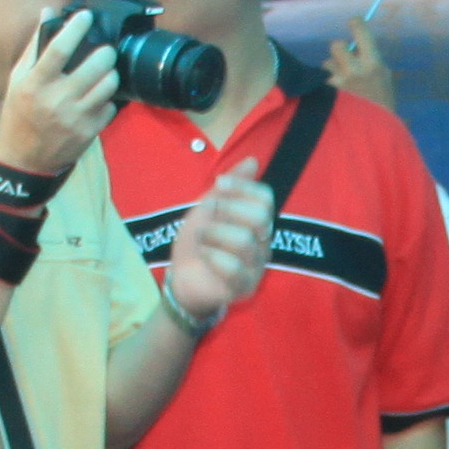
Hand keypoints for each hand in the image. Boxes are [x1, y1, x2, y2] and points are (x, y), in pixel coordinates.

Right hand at [0, 14, 123, 176]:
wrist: (25, 160)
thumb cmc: (20, 114)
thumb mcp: (18, 80)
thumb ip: (34, 46)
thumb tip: (48, 12)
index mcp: (35, 84)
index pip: (58, 49)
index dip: (76, 28)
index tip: (86, 15)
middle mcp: (56, 99)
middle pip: (94, 66)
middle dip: (106, 52)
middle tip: (106, 49)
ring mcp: (76, 117)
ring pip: (108, 85)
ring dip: (111, 74)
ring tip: (106, 71)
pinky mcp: (89, 132)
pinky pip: (110, 107)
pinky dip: (108, 99)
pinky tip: (98, 98)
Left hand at [160, 164, 275, 331]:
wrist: (183, 277)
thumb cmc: (199, 242)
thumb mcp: (209, 206)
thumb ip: (231, 185)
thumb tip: (252, 161)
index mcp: (257, 222)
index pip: (265, 197)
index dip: (241, 186)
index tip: (218, 184)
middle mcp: (263, 243)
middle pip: (261, 216)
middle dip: (227, 210)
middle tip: (209, 216)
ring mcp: (256, 267)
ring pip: (244, 240)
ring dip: (214, 234)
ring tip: (202, 238)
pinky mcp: (244, 288)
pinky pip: (233, 268)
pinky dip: (212, 256)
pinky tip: (204, 256)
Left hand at [322, 23, 398, 111]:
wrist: (374, 133)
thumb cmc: (382, 107)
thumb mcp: (384, 81)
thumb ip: (371, 62)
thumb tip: (357, 48)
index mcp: (373, 63)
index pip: (361, 31)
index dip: (355, 24)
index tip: (353, 23)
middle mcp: (354, 69)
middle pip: (336, 45)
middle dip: (339, 52)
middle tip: (343, 63)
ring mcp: (338, 82)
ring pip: (326, 64)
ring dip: (331, 72)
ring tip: (339, 86)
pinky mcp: (325, 94)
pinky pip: (320, 81)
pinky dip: (324, 86)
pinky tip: (331, 96)